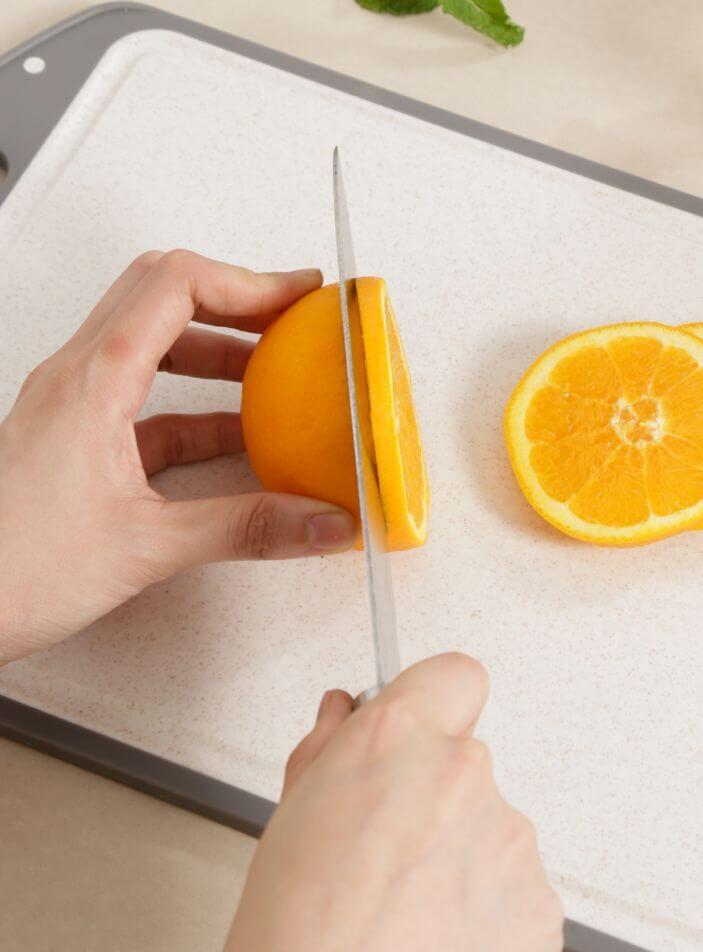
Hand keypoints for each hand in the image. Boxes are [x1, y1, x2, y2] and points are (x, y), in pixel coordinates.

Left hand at [0, 250, 356, 664]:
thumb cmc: (10, 570)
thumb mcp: (146, 547)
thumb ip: (246, 529)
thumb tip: (321, 521)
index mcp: (92, 382)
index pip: (176, 288)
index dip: (247, 281)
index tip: (299, 295)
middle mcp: (79, 379)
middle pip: (164, 296)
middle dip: (236, 299)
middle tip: (292, 316)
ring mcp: (76, 406)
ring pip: (155, 343)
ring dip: (218, 349)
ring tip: (275, 371)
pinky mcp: (79, 439)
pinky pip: (148, 400)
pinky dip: (199, 406)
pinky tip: (239, 436)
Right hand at [220, 653, 563, 951]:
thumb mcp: (285, 827)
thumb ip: (326, 751)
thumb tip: (345, 714)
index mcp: (395, 742)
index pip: (454, 673)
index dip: (435, 698)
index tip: (424, 724)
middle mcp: (462, 773)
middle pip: (464, 759)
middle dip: (432, 794)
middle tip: (388, 854)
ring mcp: (510, 837)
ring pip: (490, 826)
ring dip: (460, 855)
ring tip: (408, 915)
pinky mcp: (541, 900)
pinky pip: (515, 885)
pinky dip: (488, 909)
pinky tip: (440, 944)